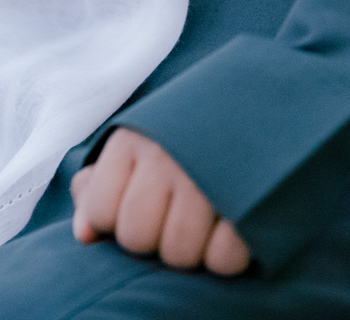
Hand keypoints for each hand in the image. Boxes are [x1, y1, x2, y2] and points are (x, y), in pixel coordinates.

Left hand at [70, 129, 250, 275]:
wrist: (265, 91)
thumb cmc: (189, 130)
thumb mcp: (139, 142)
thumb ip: (101, 186)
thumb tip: (84, 235)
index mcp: (133, 138)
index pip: (100, 210)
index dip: (116, 220)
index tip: (141, 203)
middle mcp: (165, 156)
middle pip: (137, 238)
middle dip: (155, 238)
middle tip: (177, 214)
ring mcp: (206, 177)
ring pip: (179, 253)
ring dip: (192, 250)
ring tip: (205, 221)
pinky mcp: (248, 199)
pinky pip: (223, 259)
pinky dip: (227, 255)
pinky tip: (232, 227)